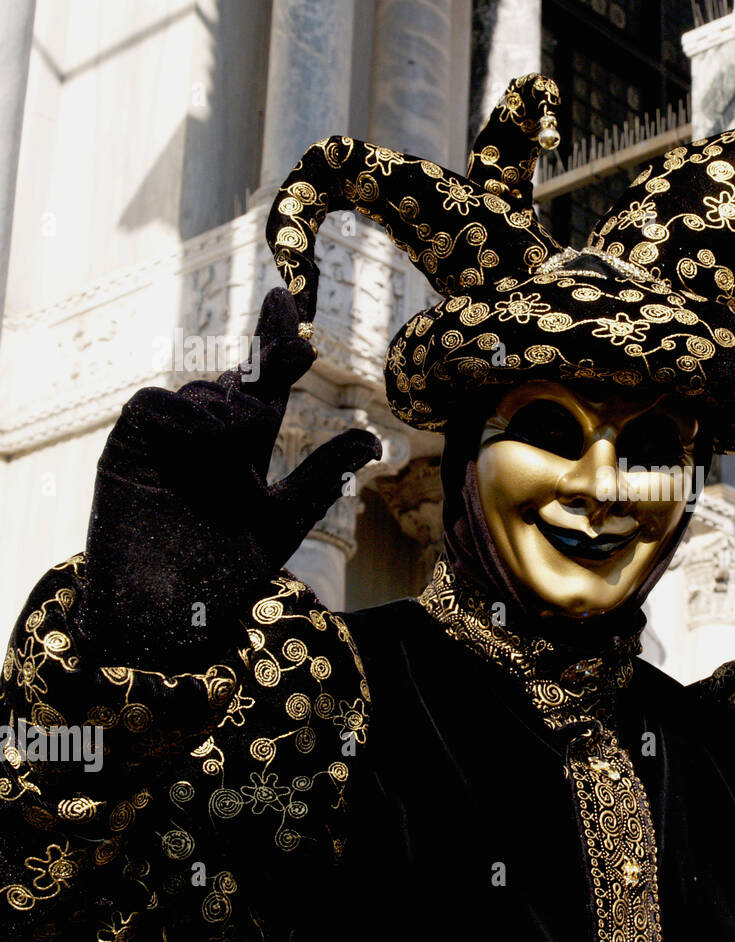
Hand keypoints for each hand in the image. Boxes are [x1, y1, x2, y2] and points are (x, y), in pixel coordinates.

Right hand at [82, 288, 381, 668]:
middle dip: (269, 356)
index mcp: (244, 447)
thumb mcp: (283, 519)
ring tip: (240, 448)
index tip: (288, 301)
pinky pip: (156, 403)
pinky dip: (186, 415)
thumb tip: (372, 437)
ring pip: (204, 390)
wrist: (167, 612)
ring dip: (231, 409)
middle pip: (237, 377)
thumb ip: (321, 477)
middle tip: (297, 347)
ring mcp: (167, 440)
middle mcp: (207, 435)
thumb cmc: (224, 571)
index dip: (273, 339)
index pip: (262, 382)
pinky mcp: (128, 447)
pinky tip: (207, 438)